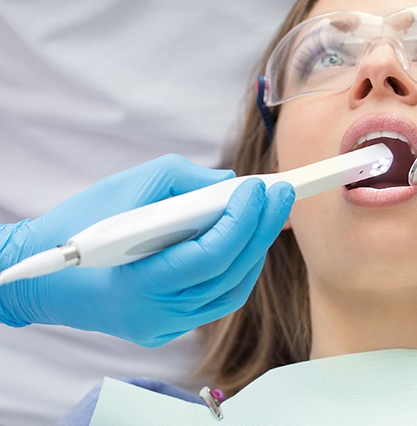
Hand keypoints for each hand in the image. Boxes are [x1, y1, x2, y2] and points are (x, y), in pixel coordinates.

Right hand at [0, 155, 293, 345]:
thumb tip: (229, 185)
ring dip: (255, 249)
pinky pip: (217, 300)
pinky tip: (244, 242)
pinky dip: (237, 269)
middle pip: (230, 272)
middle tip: (281, 195)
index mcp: (140, 281)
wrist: (46, 275)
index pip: (211, 255)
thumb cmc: (82, 223)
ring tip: (267, 215)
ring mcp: (164, 324)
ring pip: (231, 290)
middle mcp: (157, 312)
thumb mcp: (129, 186)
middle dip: (261, 229)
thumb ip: (184, 180)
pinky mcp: (167, 325)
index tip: (260, 187)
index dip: (242, 220)